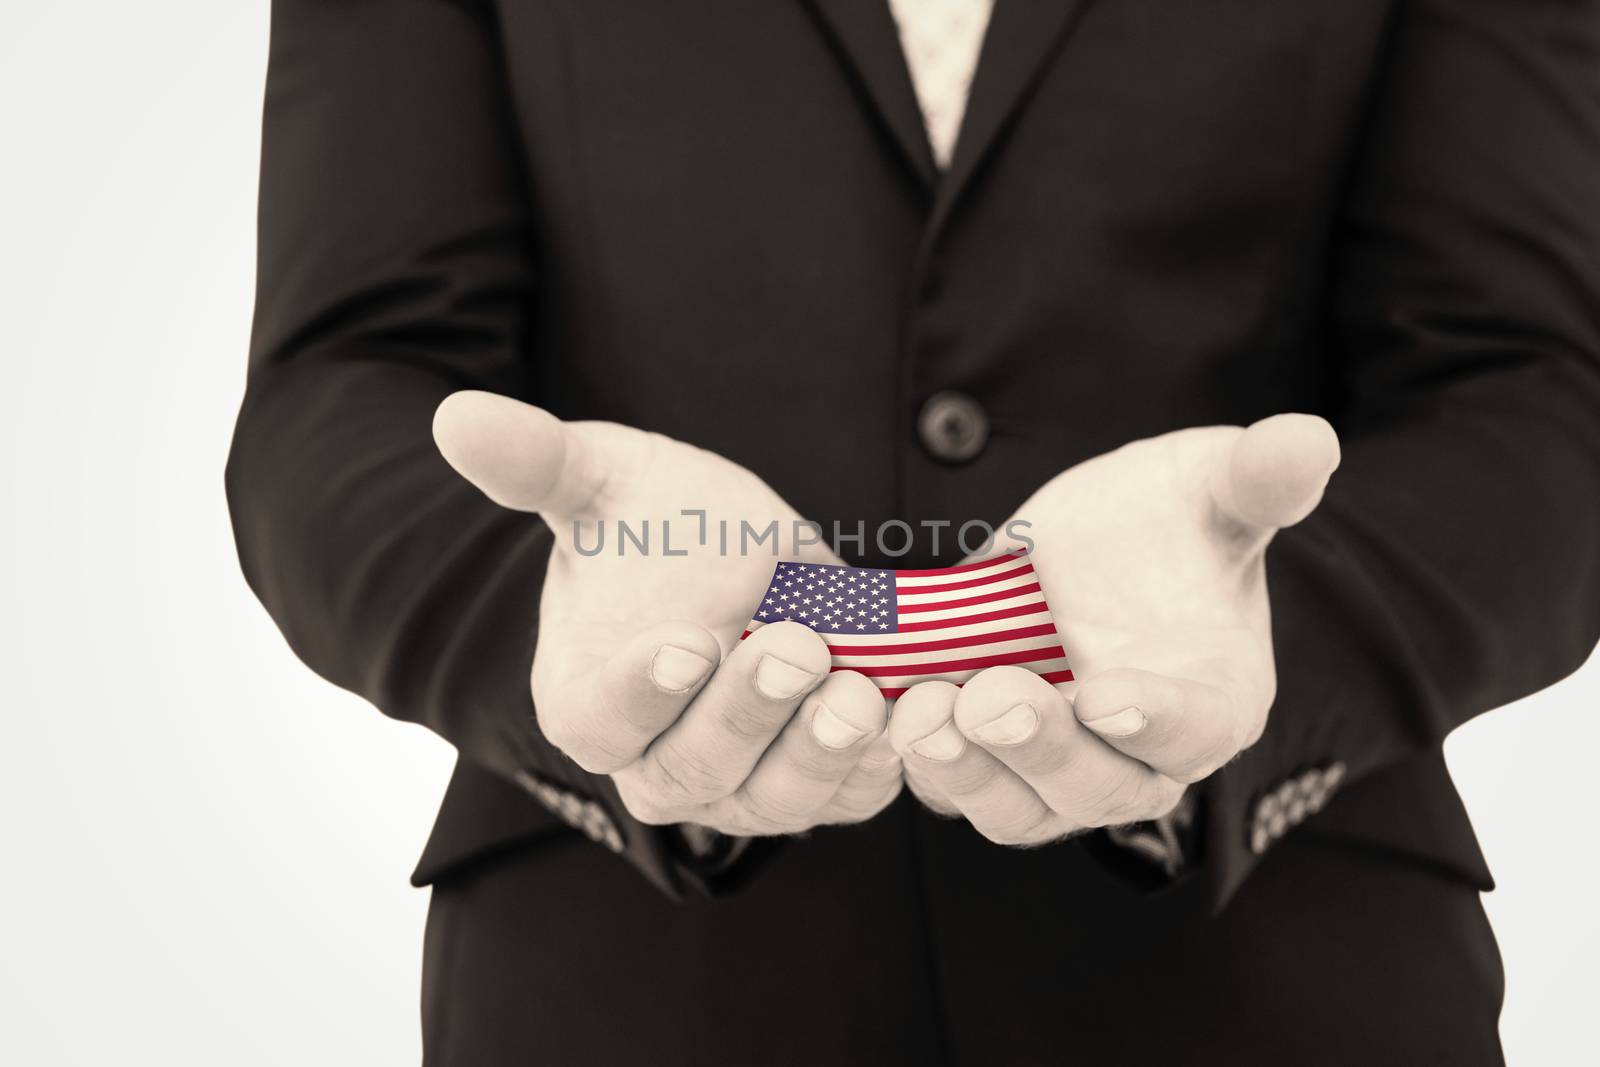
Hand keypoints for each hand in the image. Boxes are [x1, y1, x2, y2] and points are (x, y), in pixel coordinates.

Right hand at [433, 391, 900, 835]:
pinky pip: (847, 799)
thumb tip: (456, 416)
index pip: (604, 722)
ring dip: (821, 754)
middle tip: (795, 645)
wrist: (742, 560)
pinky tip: (908, 718)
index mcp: (588, 702)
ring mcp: (739, 786)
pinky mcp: (813, 788)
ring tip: (861, 694)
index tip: (686, 644)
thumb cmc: (657, 524)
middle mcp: (658, 764)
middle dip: (750, 712)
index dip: (642, 693)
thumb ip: (537, 463)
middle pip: (695, 768)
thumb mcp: (605, 480)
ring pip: (775, 799)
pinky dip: (880, 771)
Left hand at [891, 414, 1339, 843]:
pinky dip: (921, 766)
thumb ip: (1259, 476)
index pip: (1194, 730)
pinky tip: (885, 713)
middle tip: (988, 696)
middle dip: (1041, 749)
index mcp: (1216, 700)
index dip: (1153, 721)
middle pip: (1099, 789)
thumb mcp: (1213, 485)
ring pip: (1020, 809)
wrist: (1095, 548)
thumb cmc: (1172, 523)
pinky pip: (955, 790)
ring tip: (924, 715)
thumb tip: (1309, 439)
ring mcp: (1061, 771)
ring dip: (970, 775)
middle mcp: (1140, 757)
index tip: (1105, 698)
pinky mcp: (991, 764)